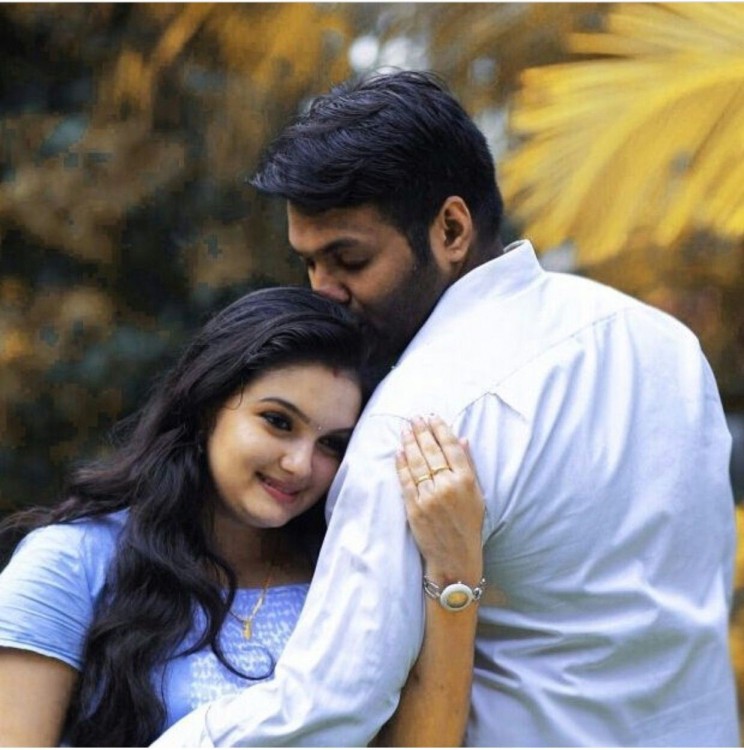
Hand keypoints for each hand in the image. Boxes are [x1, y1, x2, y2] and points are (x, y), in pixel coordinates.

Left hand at [396, 415, 483, 583]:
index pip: (451, 448)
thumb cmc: (469, 525)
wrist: (455, 557)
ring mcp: (429, 497)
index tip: (433, 417)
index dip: (441, 430)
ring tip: (405, 429)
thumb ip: (469, 466)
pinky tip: (399, 451)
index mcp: (465, 482)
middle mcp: (447, 487)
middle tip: (415, 418)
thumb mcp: (477, 495)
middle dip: (422, 431)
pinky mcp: (414, 508)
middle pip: (431, 452)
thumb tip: (462, 439)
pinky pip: (405, 480)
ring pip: (416, 463)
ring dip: (409, 443)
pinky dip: (401, 464)